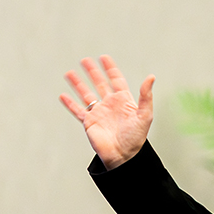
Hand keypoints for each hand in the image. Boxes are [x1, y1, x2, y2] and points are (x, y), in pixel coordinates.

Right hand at [60, 55, 154, 169]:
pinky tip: (63, 96)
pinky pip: (77, 111)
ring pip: (86, 94)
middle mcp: (110, 105)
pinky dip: (70, 104)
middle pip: (100, 84)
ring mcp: (99, 113)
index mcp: (124, 101)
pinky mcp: (89, 122)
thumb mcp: (145, 115)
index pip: (116, 80)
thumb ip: (146, 96)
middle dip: (93, 72)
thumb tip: (151, 77)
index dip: (110, 69)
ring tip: (70, 73)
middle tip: (85, 60)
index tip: (104, 58)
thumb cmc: (136, 138)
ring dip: (78, 84)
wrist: (124, 156)